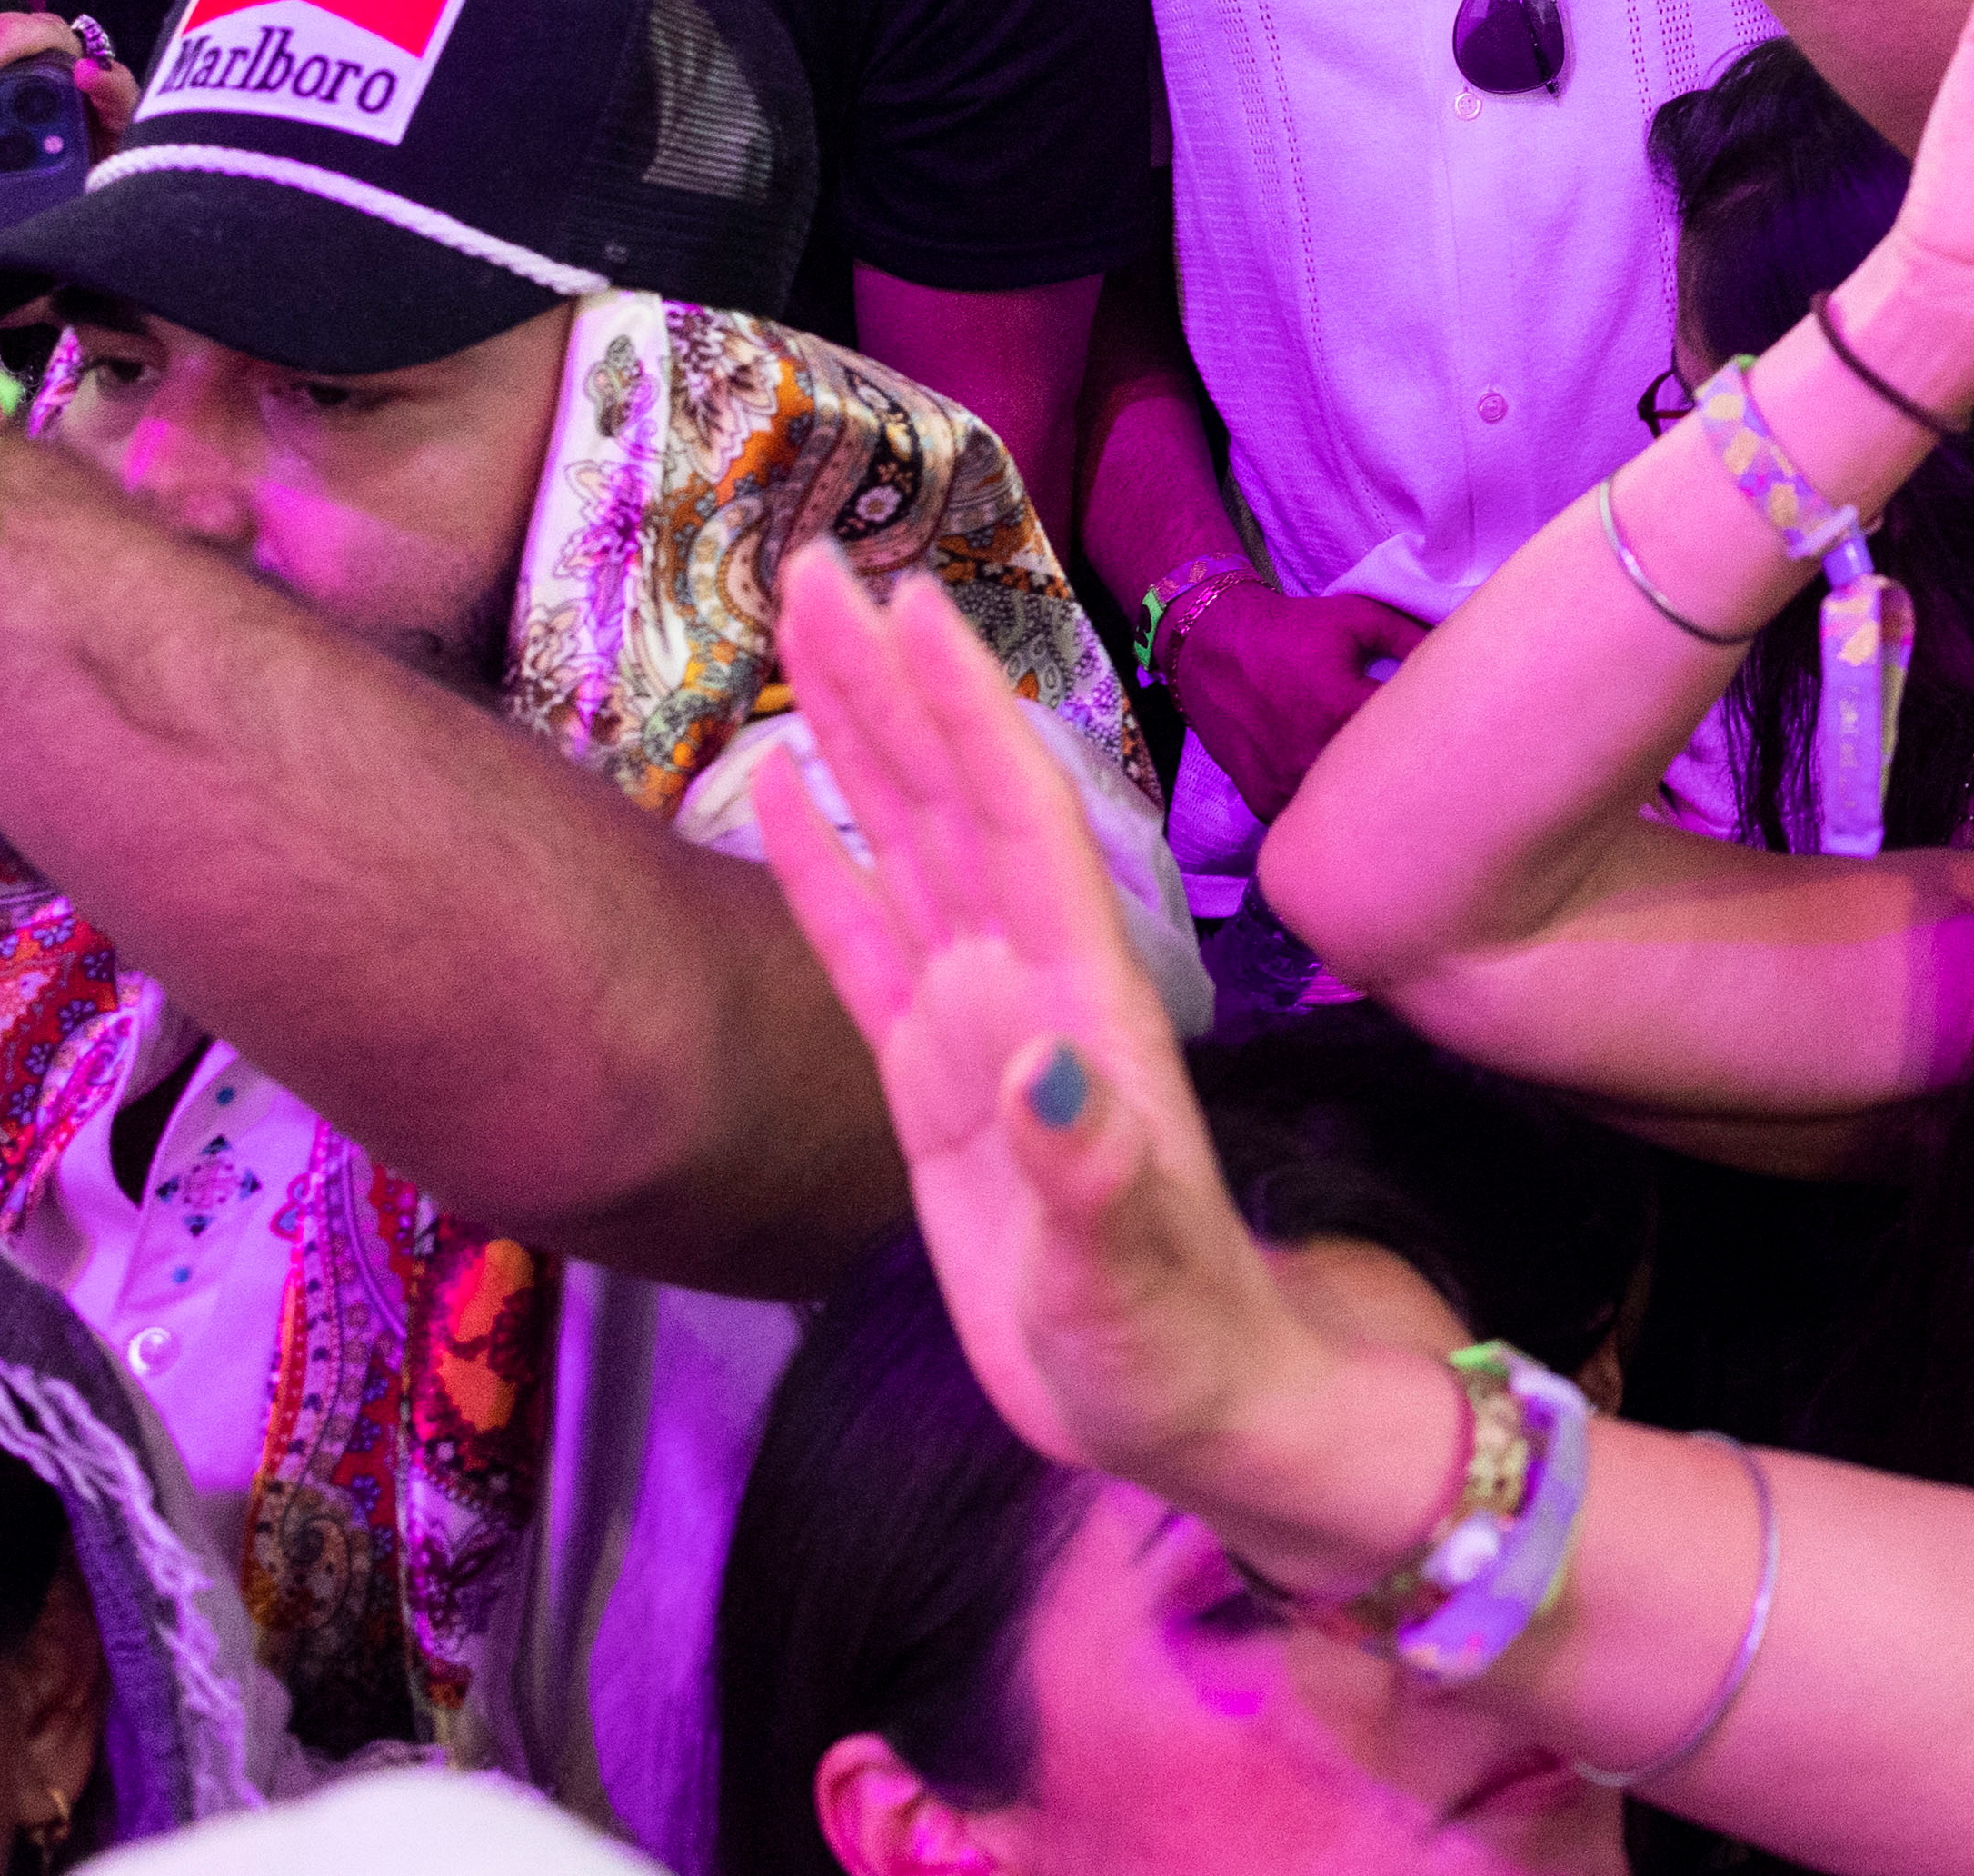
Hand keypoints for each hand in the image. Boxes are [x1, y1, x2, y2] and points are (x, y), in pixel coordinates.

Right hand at [768, 554, 1347, 1512]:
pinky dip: (822, 869)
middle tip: (817, 564)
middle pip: (950, 802)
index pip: (1016, 822)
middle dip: (892, 683)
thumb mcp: (1132, 1276)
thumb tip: (1029, 1060)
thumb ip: (1087, 1172)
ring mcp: (980, 1029)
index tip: (914, 603)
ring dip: (857, 741)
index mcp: (1081, 1005)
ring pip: (907, 849)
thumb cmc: (1178, 1348)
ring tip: (803, 632)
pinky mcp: (935, 1089)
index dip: (966, 715)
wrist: (1195, 1409)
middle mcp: (1029, 988)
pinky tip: (778, 792)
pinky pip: (867, 950)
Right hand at [1159, 572, 1427, 822]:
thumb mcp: (1357, 619)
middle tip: (1421, 758)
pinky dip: (1328, 808)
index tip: (1442, 726)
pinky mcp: (1264, 801)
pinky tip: (1344, 790)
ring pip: (1344, 807)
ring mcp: (1284, 785)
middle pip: (1378, 781)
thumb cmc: (1291, 630)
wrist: (1213, 648)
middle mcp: (1310, 756)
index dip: (1431, 732)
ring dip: (1365, 795)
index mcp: (1340, 709)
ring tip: (1384, 776)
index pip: (1407, 736)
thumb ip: (1411, 638)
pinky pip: (1310, 817)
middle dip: (1402, 771)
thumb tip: (1458, 659)